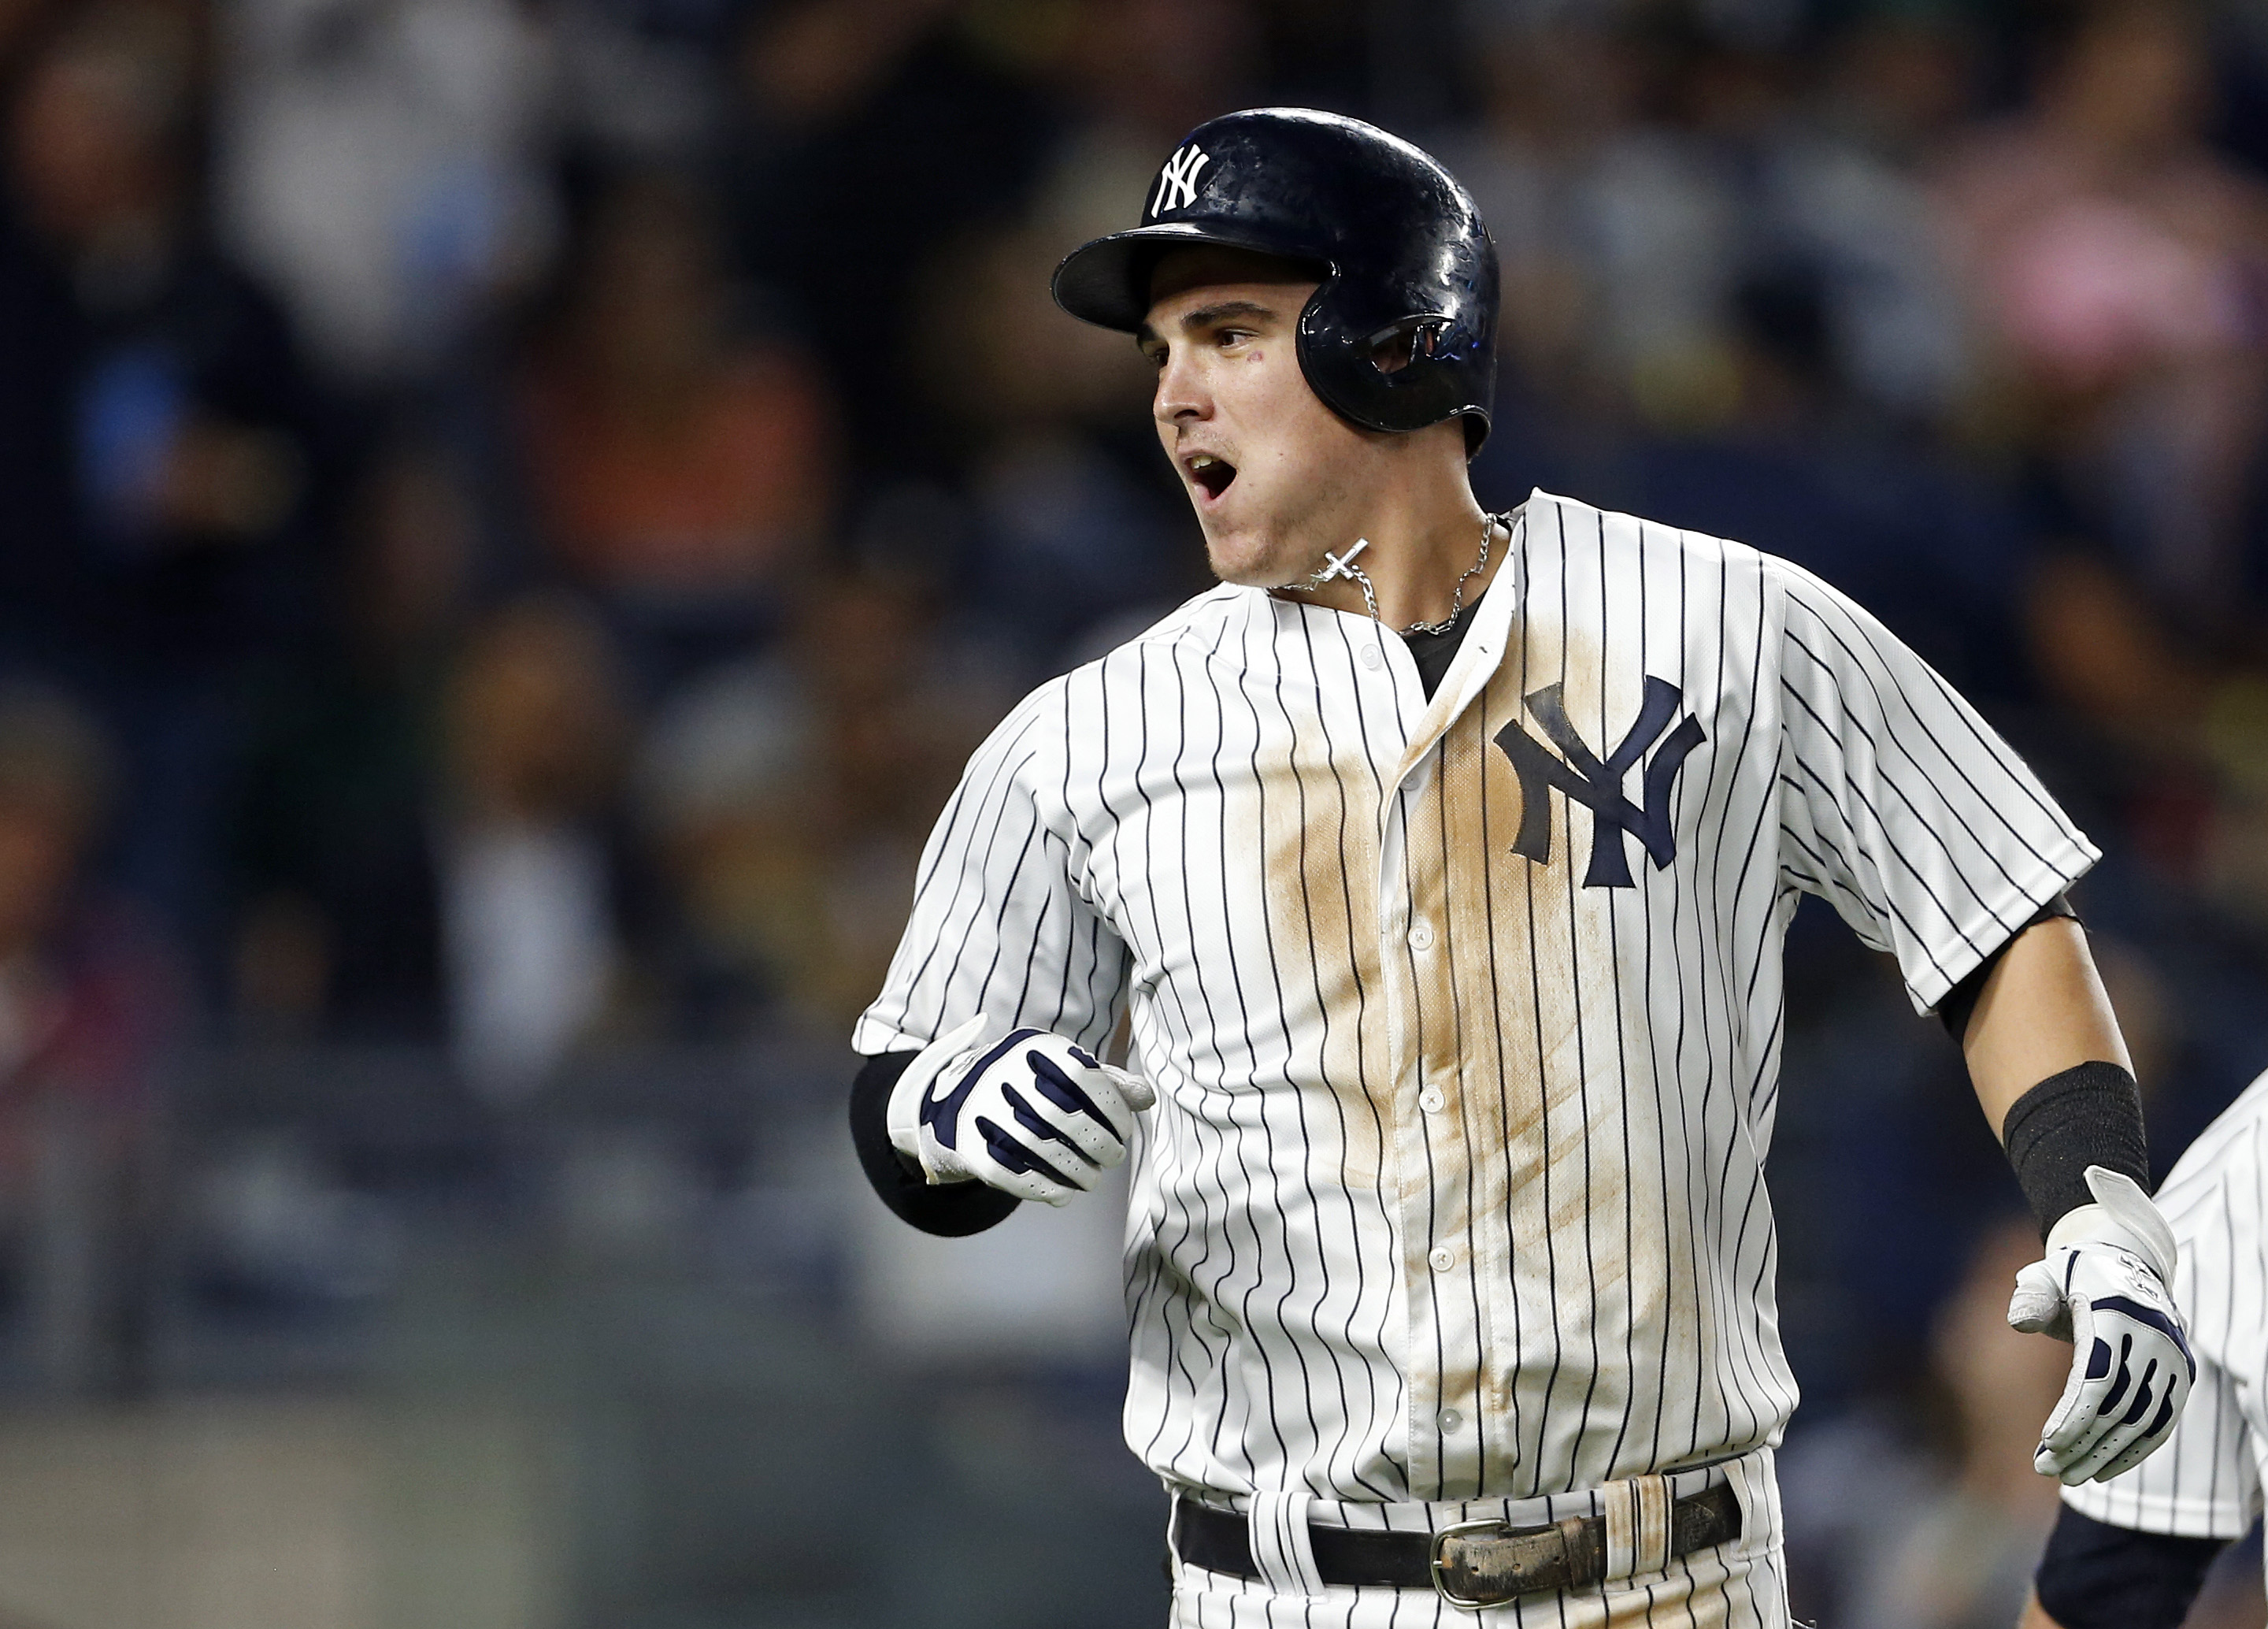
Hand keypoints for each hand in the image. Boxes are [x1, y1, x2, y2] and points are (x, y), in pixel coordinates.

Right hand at [887, 1016, 1155, 1204]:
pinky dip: (1047, 1189)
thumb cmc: (1032, 1084)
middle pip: (1066, 1117)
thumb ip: (1108, 1080)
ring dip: (1078, 1173)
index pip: (1085, 1079)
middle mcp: (1003, 1074)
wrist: (962, 1099)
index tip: (1125, 1132)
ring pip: (1044, 1150)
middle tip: (1113, 1158)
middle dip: (1100, 1145)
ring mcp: (984, 1112)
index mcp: (1032, 1047)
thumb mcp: (1065, 1069)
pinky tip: (1065, 1193)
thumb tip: (1147, 1096)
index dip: (1113, 1111)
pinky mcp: (972, 1148)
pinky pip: (1016, 1176)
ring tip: (1092, 1179)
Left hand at [2007, 1165, 2194, 1484]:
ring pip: (2143, 1422)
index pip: (2099, 1376)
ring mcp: (2173, 1360)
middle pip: (2119, 1406)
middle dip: (2083, 1443)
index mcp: (2118, 1312)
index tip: (2048, 1443)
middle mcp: (2154, 1338)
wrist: (2124, 1267)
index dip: (2076, 1414)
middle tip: (2047, 1470)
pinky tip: (2102, 1470)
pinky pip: (2161, 1424)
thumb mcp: (2045, 1276)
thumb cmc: (2073, 1276)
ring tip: (2069, 1476)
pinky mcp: (2181, 1377)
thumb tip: (2019, 1322)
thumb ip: (2031, 1297)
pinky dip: (2134, 1451)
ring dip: (2106, 1455)